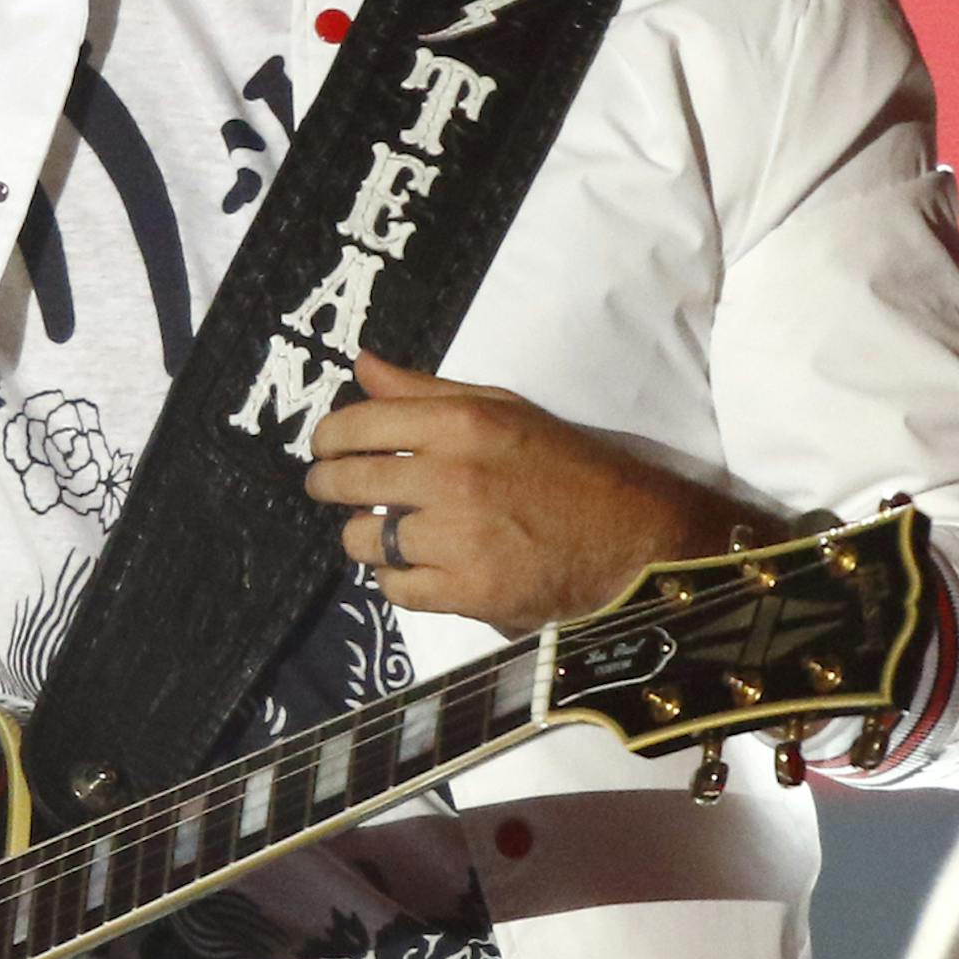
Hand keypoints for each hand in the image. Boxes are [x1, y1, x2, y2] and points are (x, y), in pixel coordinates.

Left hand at [304, 352, 761, 634]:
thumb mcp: (504, 410)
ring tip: (385, 533)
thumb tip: (362, 365)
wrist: (634, 540)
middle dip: (328, 486)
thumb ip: (426, 390)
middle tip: (331, 489)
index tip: (324, 449)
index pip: (356, 425)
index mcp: (462, 423)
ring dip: (365, 538)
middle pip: (347, 482)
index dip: (327, 440)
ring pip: (363, 540)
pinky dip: (397, 580)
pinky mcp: (468, 593)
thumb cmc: (567, 469)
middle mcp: (453, 476)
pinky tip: (416, 567)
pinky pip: (394, 588)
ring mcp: (457, 538)